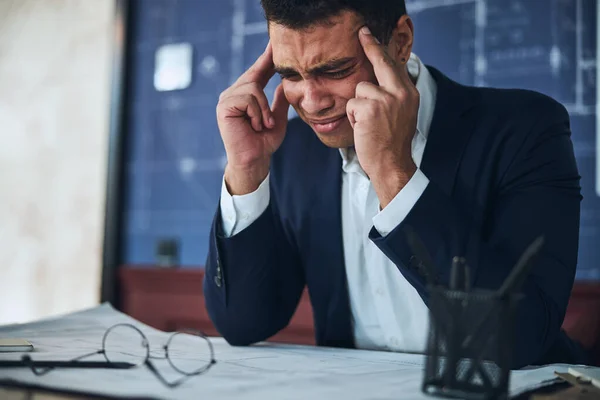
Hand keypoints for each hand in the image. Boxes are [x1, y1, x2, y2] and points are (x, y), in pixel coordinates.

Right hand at [217, 42, 289, 194]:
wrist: (254, 161)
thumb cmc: (264, 143)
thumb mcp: (278, 119)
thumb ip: (280, 102)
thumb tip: (285, 85)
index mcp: (246, 95)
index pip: (258, 72)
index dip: (266, 58)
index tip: (275, 43)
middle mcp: (234, 93)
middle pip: (255, 76)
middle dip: (265, 98)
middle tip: (266, 123)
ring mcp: (227, 98)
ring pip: (253, 87)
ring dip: (263, 111)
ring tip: (260, 127)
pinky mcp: (224, 105)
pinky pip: (248, 97)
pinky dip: (256, 113)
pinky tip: (253, 126)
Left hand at [346, 27, 418, 207]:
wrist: (391, 163)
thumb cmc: (392, 142)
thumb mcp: (402, 114)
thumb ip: (395, 94)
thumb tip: (382, 78)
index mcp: (409, 93)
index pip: (394, 65)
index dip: (381, 50)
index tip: (370, 36)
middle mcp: (400, 92)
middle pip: (381, 62)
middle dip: (370, 46)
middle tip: (362, 34)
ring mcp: (385, 99)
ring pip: (360, 88)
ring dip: (358, 106)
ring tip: (368, 123)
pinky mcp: (369, 108)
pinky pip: (352, 103)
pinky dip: (353, 116)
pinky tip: (363, 128)